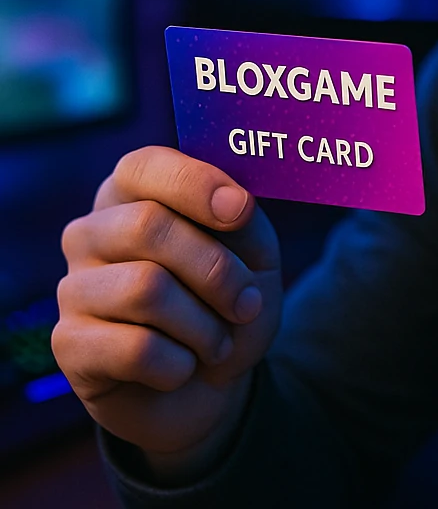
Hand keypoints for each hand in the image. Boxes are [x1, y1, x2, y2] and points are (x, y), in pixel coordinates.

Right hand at [52, 146, 282, 472]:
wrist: (208, 384)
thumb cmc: (227, 302)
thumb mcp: (254, 255)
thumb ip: (244, 222)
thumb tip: (235, 204)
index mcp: (134, 193)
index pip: (145, 166)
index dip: (195, 184)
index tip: (241, 210)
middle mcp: (92, 231)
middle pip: (147, 227)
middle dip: (216, 271)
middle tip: (247, 304)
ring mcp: (73, 287)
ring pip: (145, 289)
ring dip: (204, 325)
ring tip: (217, 342)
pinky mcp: (68, 344)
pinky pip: (134, 349)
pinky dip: (179, 364)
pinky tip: (182, 366)